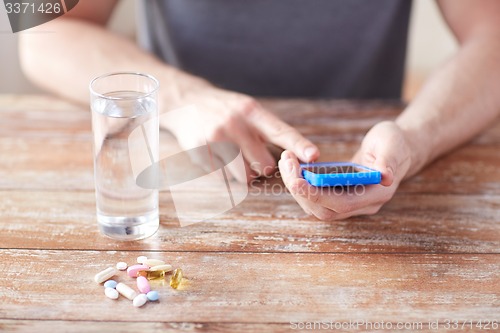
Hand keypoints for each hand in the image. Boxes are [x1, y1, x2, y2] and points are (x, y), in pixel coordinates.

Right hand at [162, 82, 319, 182]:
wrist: (186, 102)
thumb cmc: (225, 110)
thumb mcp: (248, 109)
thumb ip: (269, 130)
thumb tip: (299, 157)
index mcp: (252, 111)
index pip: (281, 131)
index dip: (299, 145)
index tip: (313, 156)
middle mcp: (235, 123)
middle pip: (265, 165)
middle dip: (263, 166)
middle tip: (252, 155)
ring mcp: (216, 139)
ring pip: (245, 176)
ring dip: (244, 173)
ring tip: (234, 156)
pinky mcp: (200, 153)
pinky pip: (224, 178)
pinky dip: (224, 173)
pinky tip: (217, 155)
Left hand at [278, 121, 411, 219]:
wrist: (395, 149)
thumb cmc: (394, 144)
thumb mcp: (392, 145)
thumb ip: (389, 160)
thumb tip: (386, 177)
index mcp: (377, 195)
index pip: (342, 203)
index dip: (317, 194)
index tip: (296, 180)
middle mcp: (362, 205)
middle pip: (323, 209)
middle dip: (300, 189)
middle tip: (285, 163)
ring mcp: (349, 203)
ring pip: (315, 206)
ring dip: (296, 186)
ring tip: (285, 161)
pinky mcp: (338, 196)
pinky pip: (314, 197)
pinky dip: (300, 184)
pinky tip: (292, 165)